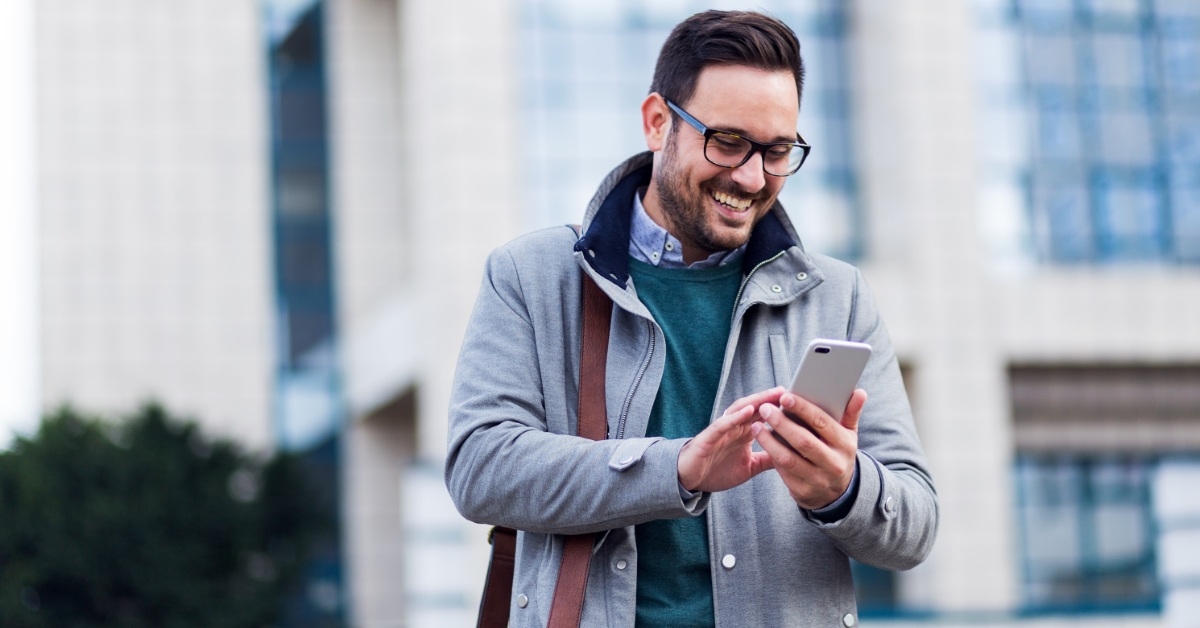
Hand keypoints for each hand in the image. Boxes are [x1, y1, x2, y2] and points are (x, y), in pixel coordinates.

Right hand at [677, 388, 783, 492]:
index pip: (765, 416)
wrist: (690, 480)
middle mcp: (735, 427)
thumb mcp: (750, 467)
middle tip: (791, 391)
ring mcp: (722, 430)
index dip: (780, 409)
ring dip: (757, 401)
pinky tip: (749, 410)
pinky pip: (723, 424)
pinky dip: (736, 416)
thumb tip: (792, 457)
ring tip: (773, 394)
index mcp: (745, 433)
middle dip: (772, 398)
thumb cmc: (717, 470)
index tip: (800, 403)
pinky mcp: (709, 437)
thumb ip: (768, 459)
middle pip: (756, 407)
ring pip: (741, 410)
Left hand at [752, 389, 866, 509]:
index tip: (785, 397)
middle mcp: (833, 464)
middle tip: (765, 409)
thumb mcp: (848, 435)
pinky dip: (771, 456)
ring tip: (757, 426)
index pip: (822, 423)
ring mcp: (818, 480)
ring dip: (769, 441)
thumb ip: (851, 413)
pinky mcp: (803, 492)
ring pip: (788, 459)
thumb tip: (860, 392)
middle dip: (781, 423)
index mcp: (845, 445)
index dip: (802, 409)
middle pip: (803, 441)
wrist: (837, 493)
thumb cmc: (838, 453)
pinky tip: (763, 443)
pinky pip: (783, 472)